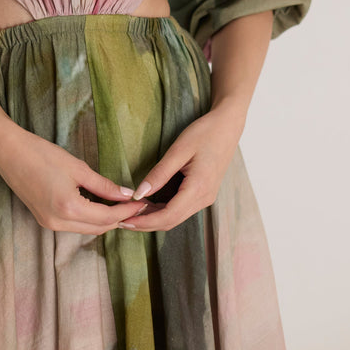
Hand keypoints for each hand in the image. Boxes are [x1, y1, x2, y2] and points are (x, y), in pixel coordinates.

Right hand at [0, 128, 148, 235]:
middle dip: (119, 218)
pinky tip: (99, 206)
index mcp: (69, 209)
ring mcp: (50, 224)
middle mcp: (59, 223)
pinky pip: (74, 225)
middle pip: (99, 228)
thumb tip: (125, 193)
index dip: (127, 211)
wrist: (9, 154)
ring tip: (121, 206)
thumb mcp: (77, 167)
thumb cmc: (42, 155)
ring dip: (105, 220)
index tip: (141, 203)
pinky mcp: (45, 220)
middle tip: (136, 206)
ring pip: (87, 229)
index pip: (107, 217)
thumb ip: (103, 184)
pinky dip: (90, 218)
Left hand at [118, 103, 245, 232]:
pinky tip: (149, 204)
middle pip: (171, 221)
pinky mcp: (205, 193)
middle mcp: (204, 199)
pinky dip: (164, 210)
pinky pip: (182, 209)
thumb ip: (159, 174)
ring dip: (154, 218)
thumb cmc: (204, 133)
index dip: (144, 221)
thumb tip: (138, 195)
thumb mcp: (178, 150)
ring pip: (176, 217)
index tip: (124, 221)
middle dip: (146, 224)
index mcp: (198, 189)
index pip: (168, 216)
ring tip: (131, 212)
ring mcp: (206, 198)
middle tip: (122, 220)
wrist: (228, 126)